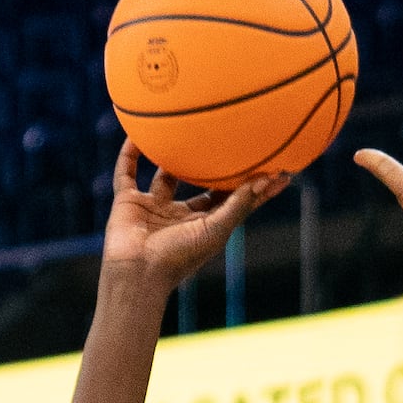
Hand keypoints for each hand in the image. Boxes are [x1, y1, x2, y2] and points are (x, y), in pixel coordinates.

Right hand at [99, 143, 284, 290]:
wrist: (137, 273)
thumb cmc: (179, 257)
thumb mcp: (216, 230)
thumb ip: (239, 204)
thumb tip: (267, 179)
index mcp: (202, 225)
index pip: (231, 200)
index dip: (252, 185)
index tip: (277, 168)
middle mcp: (179, 215)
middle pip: (199, 185)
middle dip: (212, 165)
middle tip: (231, 137)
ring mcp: (153, 208)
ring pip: (163, 175)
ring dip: (170, 155)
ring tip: (182, 129)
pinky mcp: (127, 203)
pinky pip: (126, 173)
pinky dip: (128, 154)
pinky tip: (136, 133)